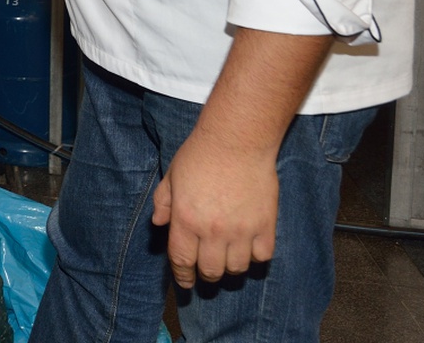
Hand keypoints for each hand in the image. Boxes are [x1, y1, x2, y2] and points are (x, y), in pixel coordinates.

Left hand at [153, 134, 280, 286]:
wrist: (237, 141)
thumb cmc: (200, 155)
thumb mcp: (172, 176)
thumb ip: (163, 202)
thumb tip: (158, 224)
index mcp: (185, 220)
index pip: (182, 261)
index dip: (182, 276)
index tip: (185, 282)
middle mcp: (212, 231)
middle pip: (210, 271)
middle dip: (206, 275)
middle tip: (207, 270)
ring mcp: (241, 230)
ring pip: (237, 268)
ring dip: (231, 268)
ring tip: (228, 258)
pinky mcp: (265, 225)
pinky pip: (262, 256)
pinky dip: (255, 258)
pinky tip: (250, 249)